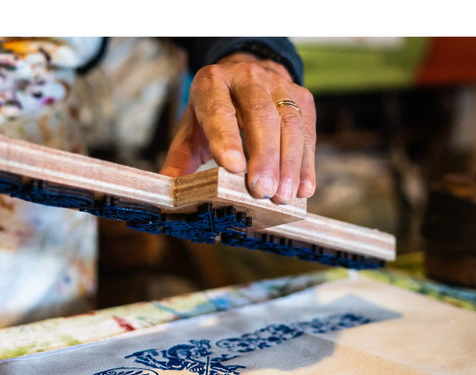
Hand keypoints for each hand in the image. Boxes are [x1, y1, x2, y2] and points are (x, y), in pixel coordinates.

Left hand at [161, 51, 316, 201]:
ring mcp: (278, 85)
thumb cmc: (214, 112)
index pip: (219, 110)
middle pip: (260, 116)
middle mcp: (247, 78)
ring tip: (283, 196)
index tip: (233, 168)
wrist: (247, 79)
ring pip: (289, 124)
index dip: (226, 139)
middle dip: (263, 157)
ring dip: (289, 164)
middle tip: (262, 191)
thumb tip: (167, 192)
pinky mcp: (302, 98)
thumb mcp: (192, 129)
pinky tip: (303, 188)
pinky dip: (306, 163)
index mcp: (212, 83)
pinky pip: (308, 132)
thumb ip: (180, 160)